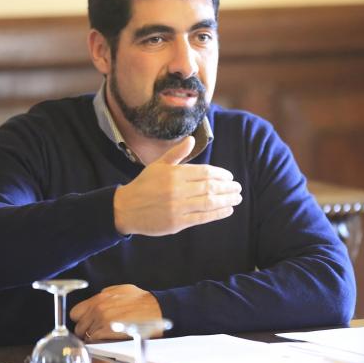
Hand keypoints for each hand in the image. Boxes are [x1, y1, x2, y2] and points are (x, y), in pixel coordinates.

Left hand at [70, 284, 164, 340]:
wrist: (157, 309)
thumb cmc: (143, 300)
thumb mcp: (123, 290)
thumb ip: (106, 294)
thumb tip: (98, 299)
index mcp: (99, 299)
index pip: (75, 313)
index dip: (81, 320)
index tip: (88, 324)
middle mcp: (97, 309)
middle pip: (79, 328)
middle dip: (87, 332)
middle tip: (98, 334)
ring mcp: (101, 320)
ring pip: (87, 337)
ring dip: (94, 339)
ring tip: (106, 338)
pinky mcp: (108, 332)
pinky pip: (95, 342)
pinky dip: (100, 344)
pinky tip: (110, 341)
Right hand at [113, 136, 241, 235]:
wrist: (125, 209)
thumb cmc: (144, 185)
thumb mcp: (158, 165)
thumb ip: (177, 153)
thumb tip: (192, 139)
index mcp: (174, 174)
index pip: (205, 172)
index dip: (221, 174)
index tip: (230, 177)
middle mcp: (177, 190)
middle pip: (210, 187)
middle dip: (227, 187)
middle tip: (238, 188)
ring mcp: (177, 207)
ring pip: (209, 202)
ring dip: (226, 200)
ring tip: (237, 198)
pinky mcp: (177, 222)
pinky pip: (202, 217)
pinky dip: (218, 214)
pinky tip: (227, 210)